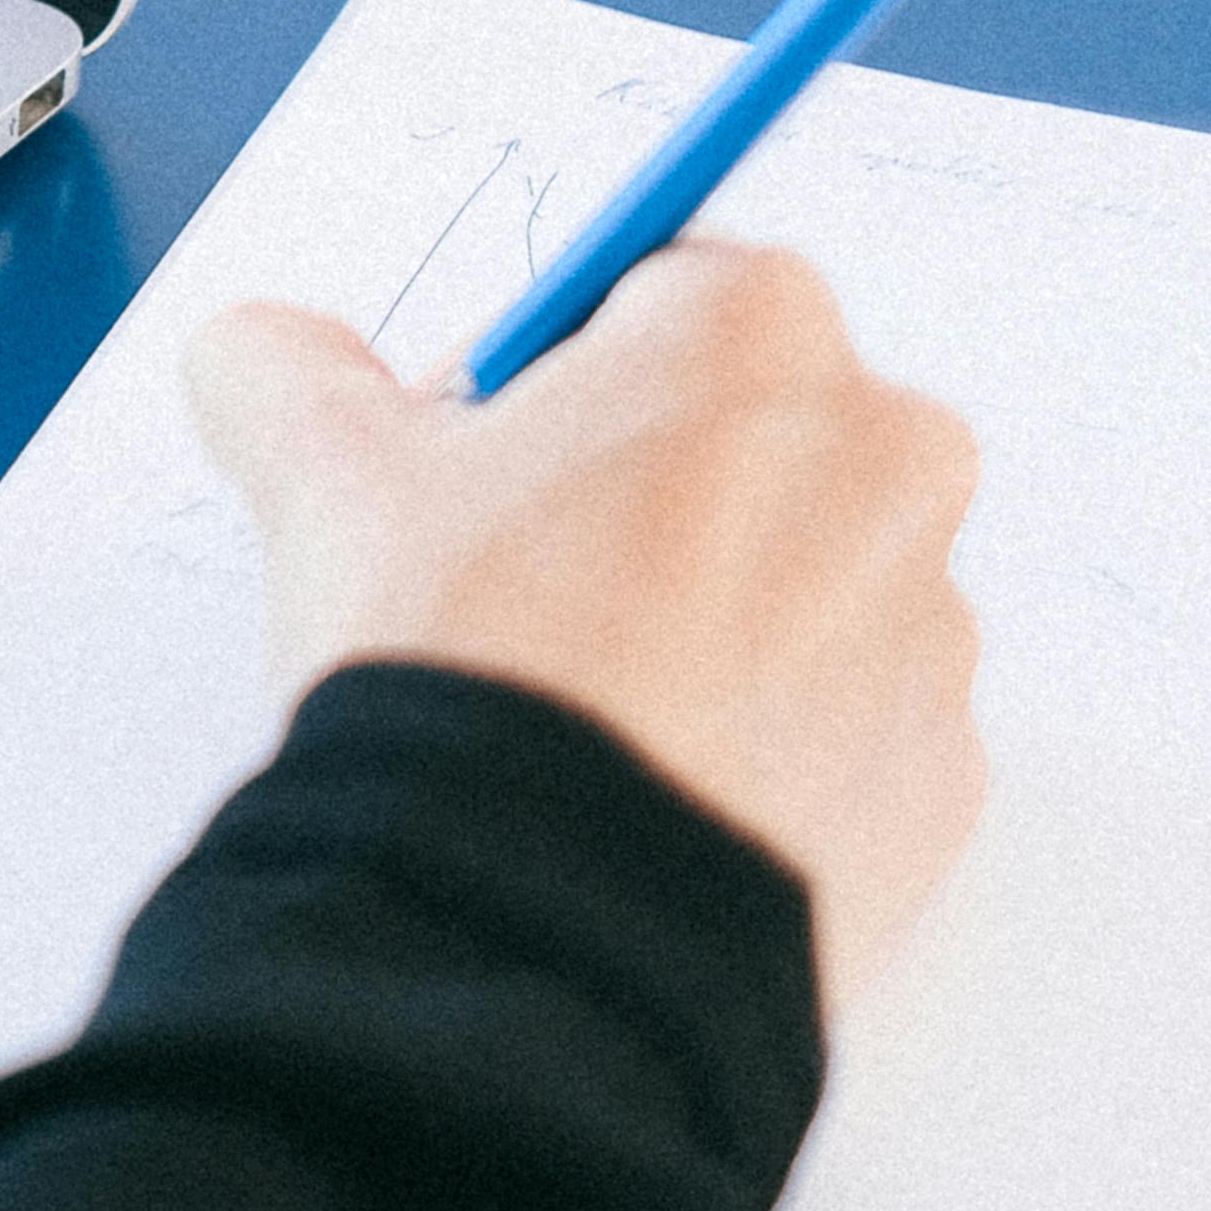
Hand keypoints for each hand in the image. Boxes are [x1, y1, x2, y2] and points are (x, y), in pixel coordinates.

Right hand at [188, 242, 989, 1013]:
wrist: (553, 917)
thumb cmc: (469, 657)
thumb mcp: (317, 467)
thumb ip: (285, 363)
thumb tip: (268, 356)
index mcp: (759, 334)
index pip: (652, 293)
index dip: (546, 370)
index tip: (479, 451)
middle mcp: (886, 456)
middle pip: (746, 429)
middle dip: (644, 482)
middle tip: (516, 575)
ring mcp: (930, 627)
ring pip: (800, 578)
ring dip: (705, 612)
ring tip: (577, 703)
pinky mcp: (942, 775)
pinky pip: (842, 721)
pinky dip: (759, 738)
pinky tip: (645, 781)